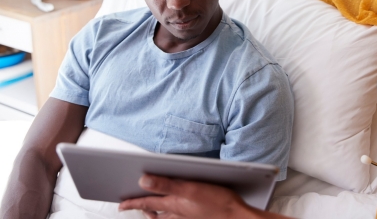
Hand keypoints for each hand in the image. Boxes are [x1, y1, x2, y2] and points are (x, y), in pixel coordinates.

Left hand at [118, 174, 255, 218]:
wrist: (237, 216)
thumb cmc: (218, 203)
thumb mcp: (191, 189)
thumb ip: (166, 184)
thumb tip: (143, 180)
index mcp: (173, 205)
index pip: (146, 203)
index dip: (132, 203)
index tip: (120, 205)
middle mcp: (177, 213)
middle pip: (154, 212)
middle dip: (143, 209)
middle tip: (133, 205)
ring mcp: (187, 217)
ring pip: (165, 217)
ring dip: (156, 213)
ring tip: (151, 210)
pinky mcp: (196, 216)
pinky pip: (178, 218)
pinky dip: (171, 215)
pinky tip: (177, 211)